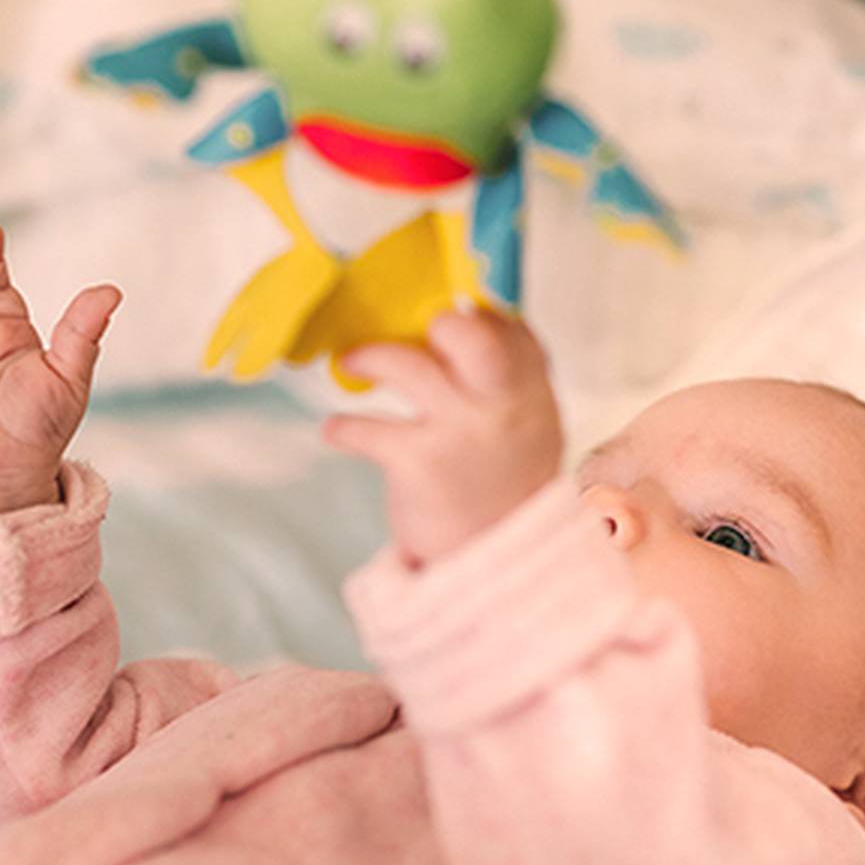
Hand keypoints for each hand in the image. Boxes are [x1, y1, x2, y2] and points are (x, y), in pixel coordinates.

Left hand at [323, 309, 563, 566]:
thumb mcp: (526, 420)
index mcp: (530, 387)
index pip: (507, 326)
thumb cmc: (501, 474)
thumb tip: (464, 311)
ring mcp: (461, 433)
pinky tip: (334, 430)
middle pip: (471, 335)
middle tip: (413, 330)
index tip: (441, 315)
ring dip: (369, 357)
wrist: (494, 552)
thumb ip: (505, 372)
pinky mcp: (422, 465)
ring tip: (350, 361)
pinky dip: (342, 428)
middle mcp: (501, 404)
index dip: (473, 313)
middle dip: (439, 322)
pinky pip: (368, 430)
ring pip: (407, 366)